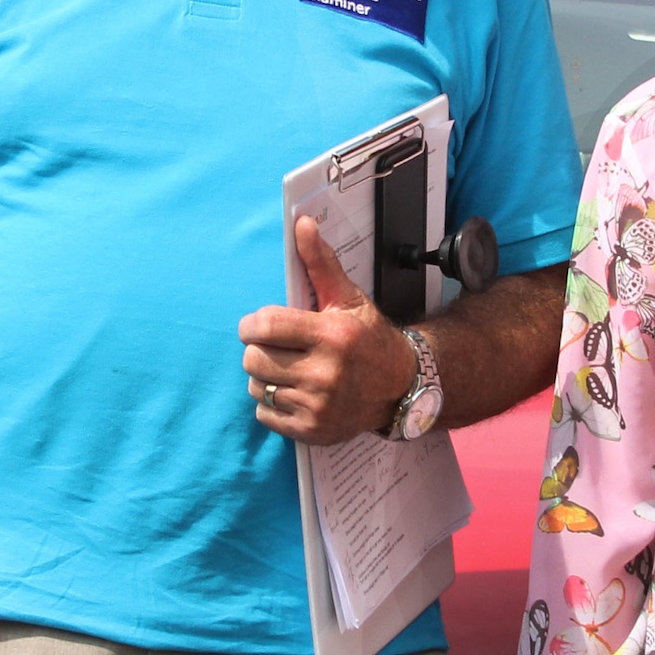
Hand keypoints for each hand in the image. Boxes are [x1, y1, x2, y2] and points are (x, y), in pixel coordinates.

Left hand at [237, 215, 418, 444]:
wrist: (401, 387)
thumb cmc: (369, 337)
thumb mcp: (348, 298)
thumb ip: (320, 263)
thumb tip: (302, 224)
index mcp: (331, 335)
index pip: (263, 325)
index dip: (252, 324)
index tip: (259, 325)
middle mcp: (325, 373)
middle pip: (253, 359)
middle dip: (258, 349)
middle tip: (276, 348)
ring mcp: (318, 406)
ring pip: (257, 387)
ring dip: (265, 376)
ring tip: (287, 369)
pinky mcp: (313, 430)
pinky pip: (265, 414)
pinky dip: (272, 403)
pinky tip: (294, 392)